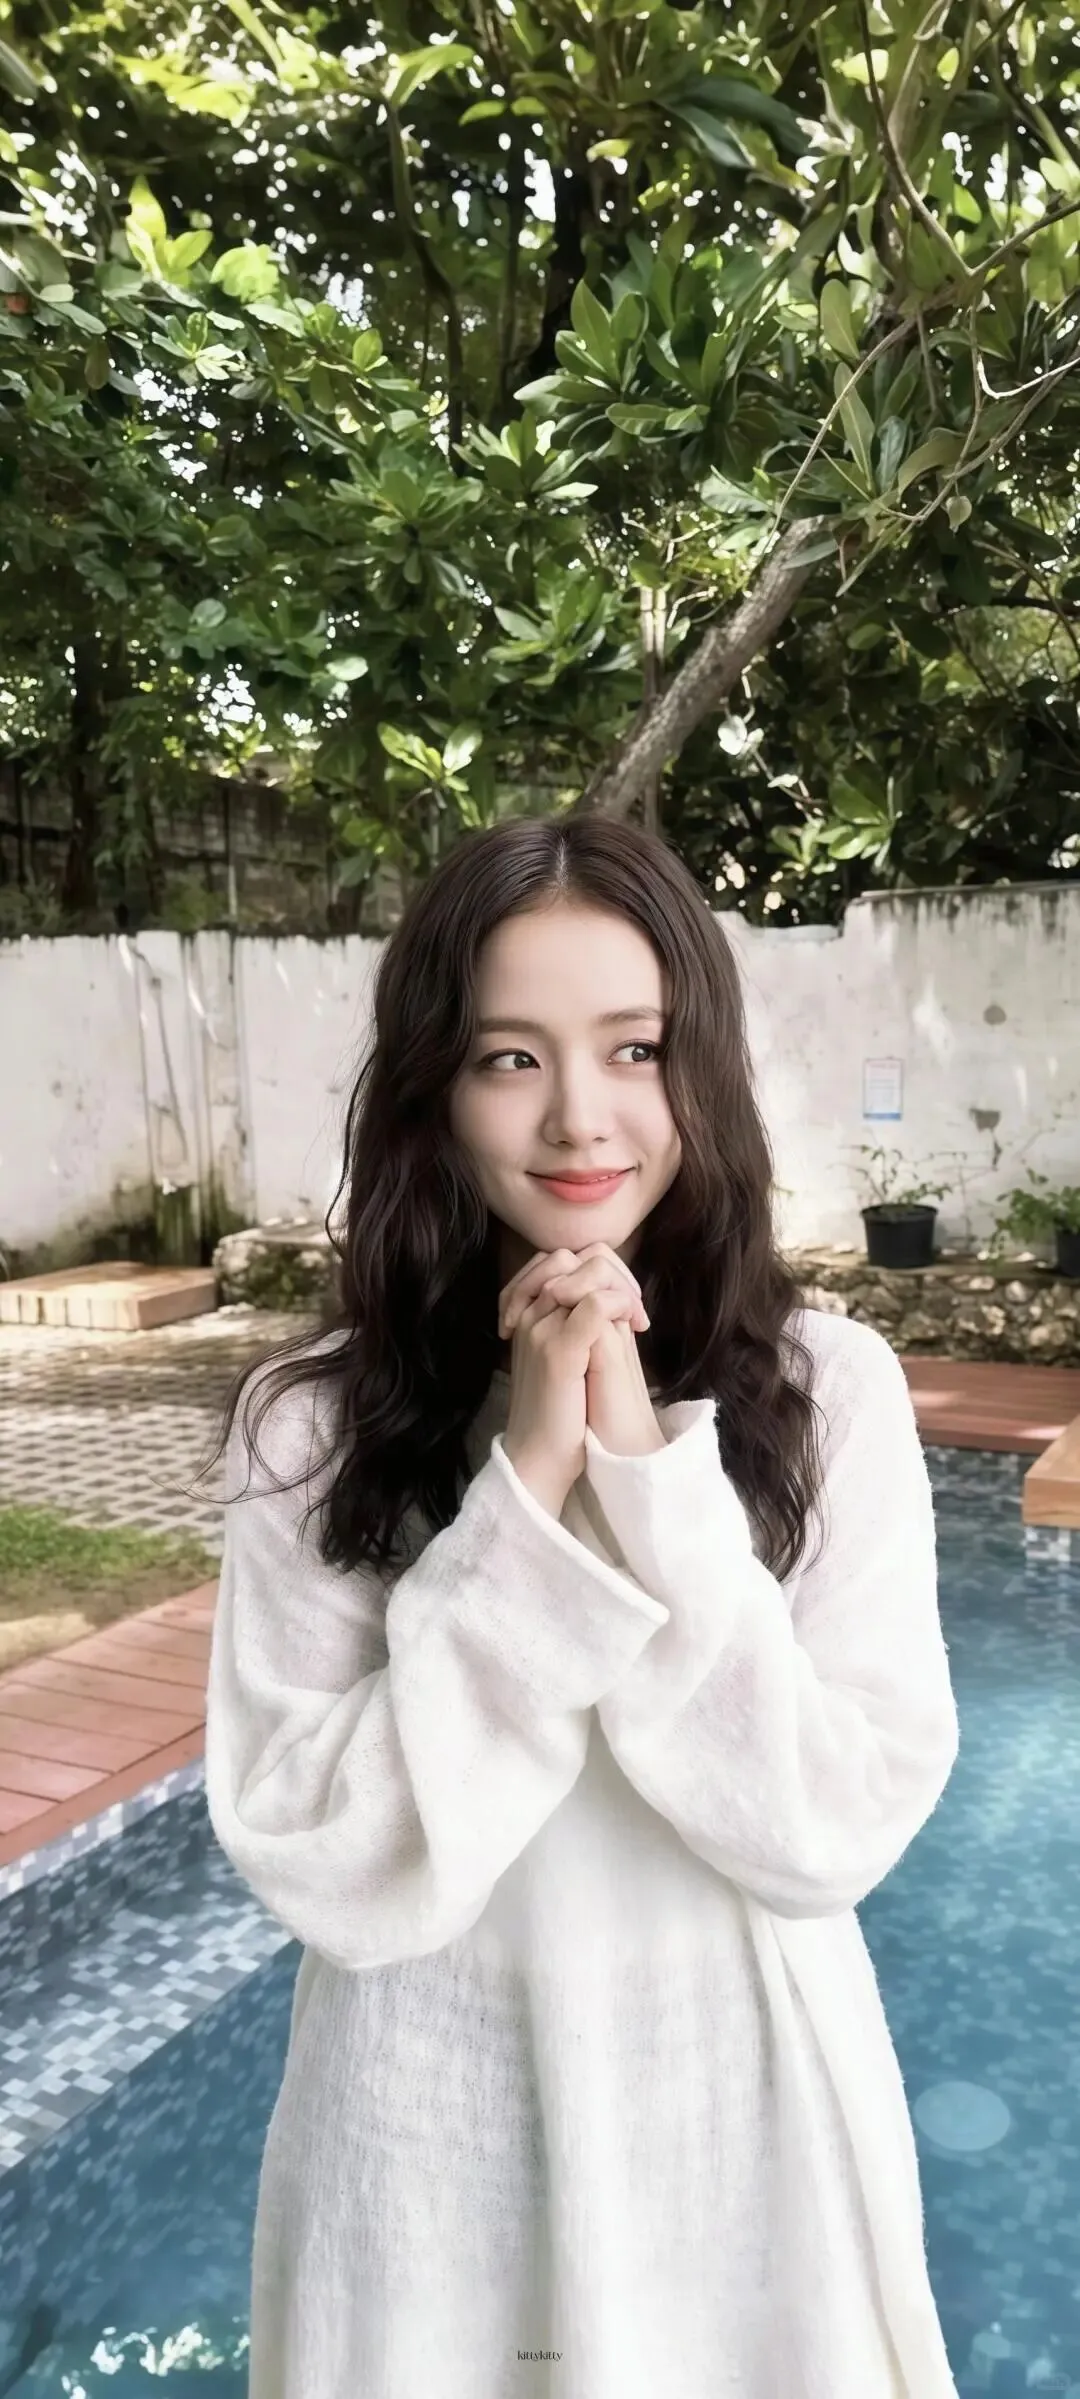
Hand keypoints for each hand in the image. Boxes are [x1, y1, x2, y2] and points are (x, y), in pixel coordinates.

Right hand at [499, 1246, 665, 1466]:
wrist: (541, 1456)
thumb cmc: (559, 1409)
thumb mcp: (568, 1355)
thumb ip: (577, 1320)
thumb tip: (608, 1294)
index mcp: (527, 1314)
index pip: (559, 1258)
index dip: (597, 1269)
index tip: (624, 1304)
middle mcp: (528, 1314)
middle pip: (567, 1256)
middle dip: (609, 1272)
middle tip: (633, 1308)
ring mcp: (540, 1329)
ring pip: (581, 1271)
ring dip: (618, 1287)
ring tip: (635, 1319)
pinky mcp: (559, 1351)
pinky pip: (594, 1305)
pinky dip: (620, 1304)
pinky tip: (634, 1327)